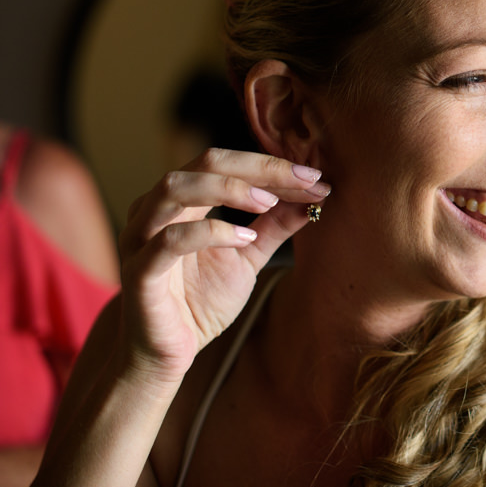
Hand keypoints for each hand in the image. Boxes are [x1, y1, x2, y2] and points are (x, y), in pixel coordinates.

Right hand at [116, 148, 328, 383]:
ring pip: (175, 188)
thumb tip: (312, 197)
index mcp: (183, 202)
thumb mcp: (248, 258)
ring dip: (229, 188)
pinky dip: (210, 232)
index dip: (273, 167)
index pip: (227, 165)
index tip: (315, 177)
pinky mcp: (139, 271)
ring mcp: (142, 238)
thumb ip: (275, 227)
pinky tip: (245, 238)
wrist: (166, 354)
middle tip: (302, 178)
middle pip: (204, 164)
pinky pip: (169, 241)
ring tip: (270, 202)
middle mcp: (157, 210)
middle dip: (259, 168)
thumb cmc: (200, 302)